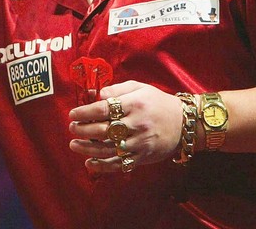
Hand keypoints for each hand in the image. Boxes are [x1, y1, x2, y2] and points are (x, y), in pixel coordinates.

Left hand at [68, 80, 182, 173]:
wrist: (183, 122)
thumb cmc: (157, 102)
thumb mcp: (139, 88)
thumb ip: (116, 90)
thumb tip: (94, 94)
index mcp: (135, 104)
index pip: (104, 109)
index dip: (85, 112)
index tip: (73, 114)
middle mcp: (137, 124)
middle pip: (104, 130)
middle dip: (83, 130)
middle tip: (72, 127)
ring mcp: (140, 143)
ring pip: (109, 149)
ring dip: (88, 149)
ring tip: (73, 144)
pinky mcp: (143, 157)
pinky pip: (120, 164)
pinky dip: (103, 166)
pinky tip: (89, 163)